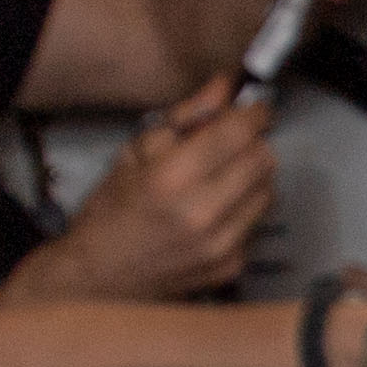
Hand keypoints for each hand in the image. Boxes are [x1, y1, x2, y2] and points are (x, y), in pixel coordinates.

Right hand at [37, 81, 277, 301]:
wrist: (98, 278)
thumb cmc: (110, 213)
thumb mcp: (134, 154)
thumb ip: (184, 118)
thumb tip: (222, 88)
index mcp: (171, 179)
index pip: (238, 134)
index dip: (254, 114)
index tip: (254, 110)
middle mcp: (201, 214)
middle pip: (263, 160)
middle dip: (254, 143)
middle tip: (234, 143)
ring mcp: (220, 245)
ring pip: (268, 191)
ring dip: (253, 176)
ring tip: (222, 177)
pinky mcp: (230, 265)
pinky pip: (256, 222)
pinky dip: (244, 209)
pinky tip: (217, 209)